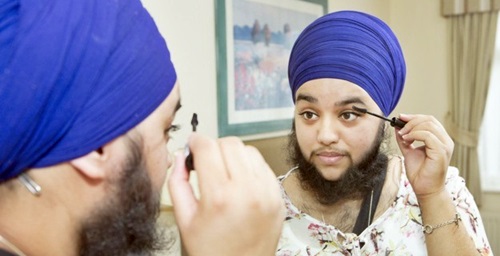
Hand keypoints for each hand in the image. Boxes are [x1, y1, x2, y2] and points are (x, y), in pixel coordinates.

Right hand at [168, 133, 284, 255]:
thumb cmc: (212, 253)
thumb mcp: (184, 220)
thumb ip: (177, 184)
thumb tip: (179, 158)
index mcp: (220, 197)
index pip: (208, 147)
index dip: (196, 141)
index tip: (192, 146)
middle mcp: (248, 191)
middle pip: (230, 143)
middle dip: (214, 147)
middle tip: (206, 161)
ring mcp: (267, 194)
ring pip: (249, 150)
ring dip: (234, 154)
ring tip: (224, 172)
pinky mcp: (278, 198)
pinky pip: (264, 167)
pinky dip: (250, 167)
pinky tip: (240, 181)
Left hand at [394, 114, 453, 198]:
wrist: (424, 189)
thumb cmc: (419, 173)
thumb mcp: (409, 151)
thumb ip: (405, 139)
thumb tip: (397, 127)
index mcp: (440, 139)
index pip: (430, 120)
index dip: (414, 117)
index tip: (400, 118)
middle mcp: (445, 141)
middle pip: (429, 120)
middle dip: (411, 121)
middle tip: (399, 128)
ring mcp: (445, 146)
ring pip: (428, 125)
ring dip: (411, 128)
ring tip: (403, 136)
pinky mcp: (441, 152)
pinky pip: (427, 135)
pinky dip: (414, 135)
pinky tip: (406, 140)